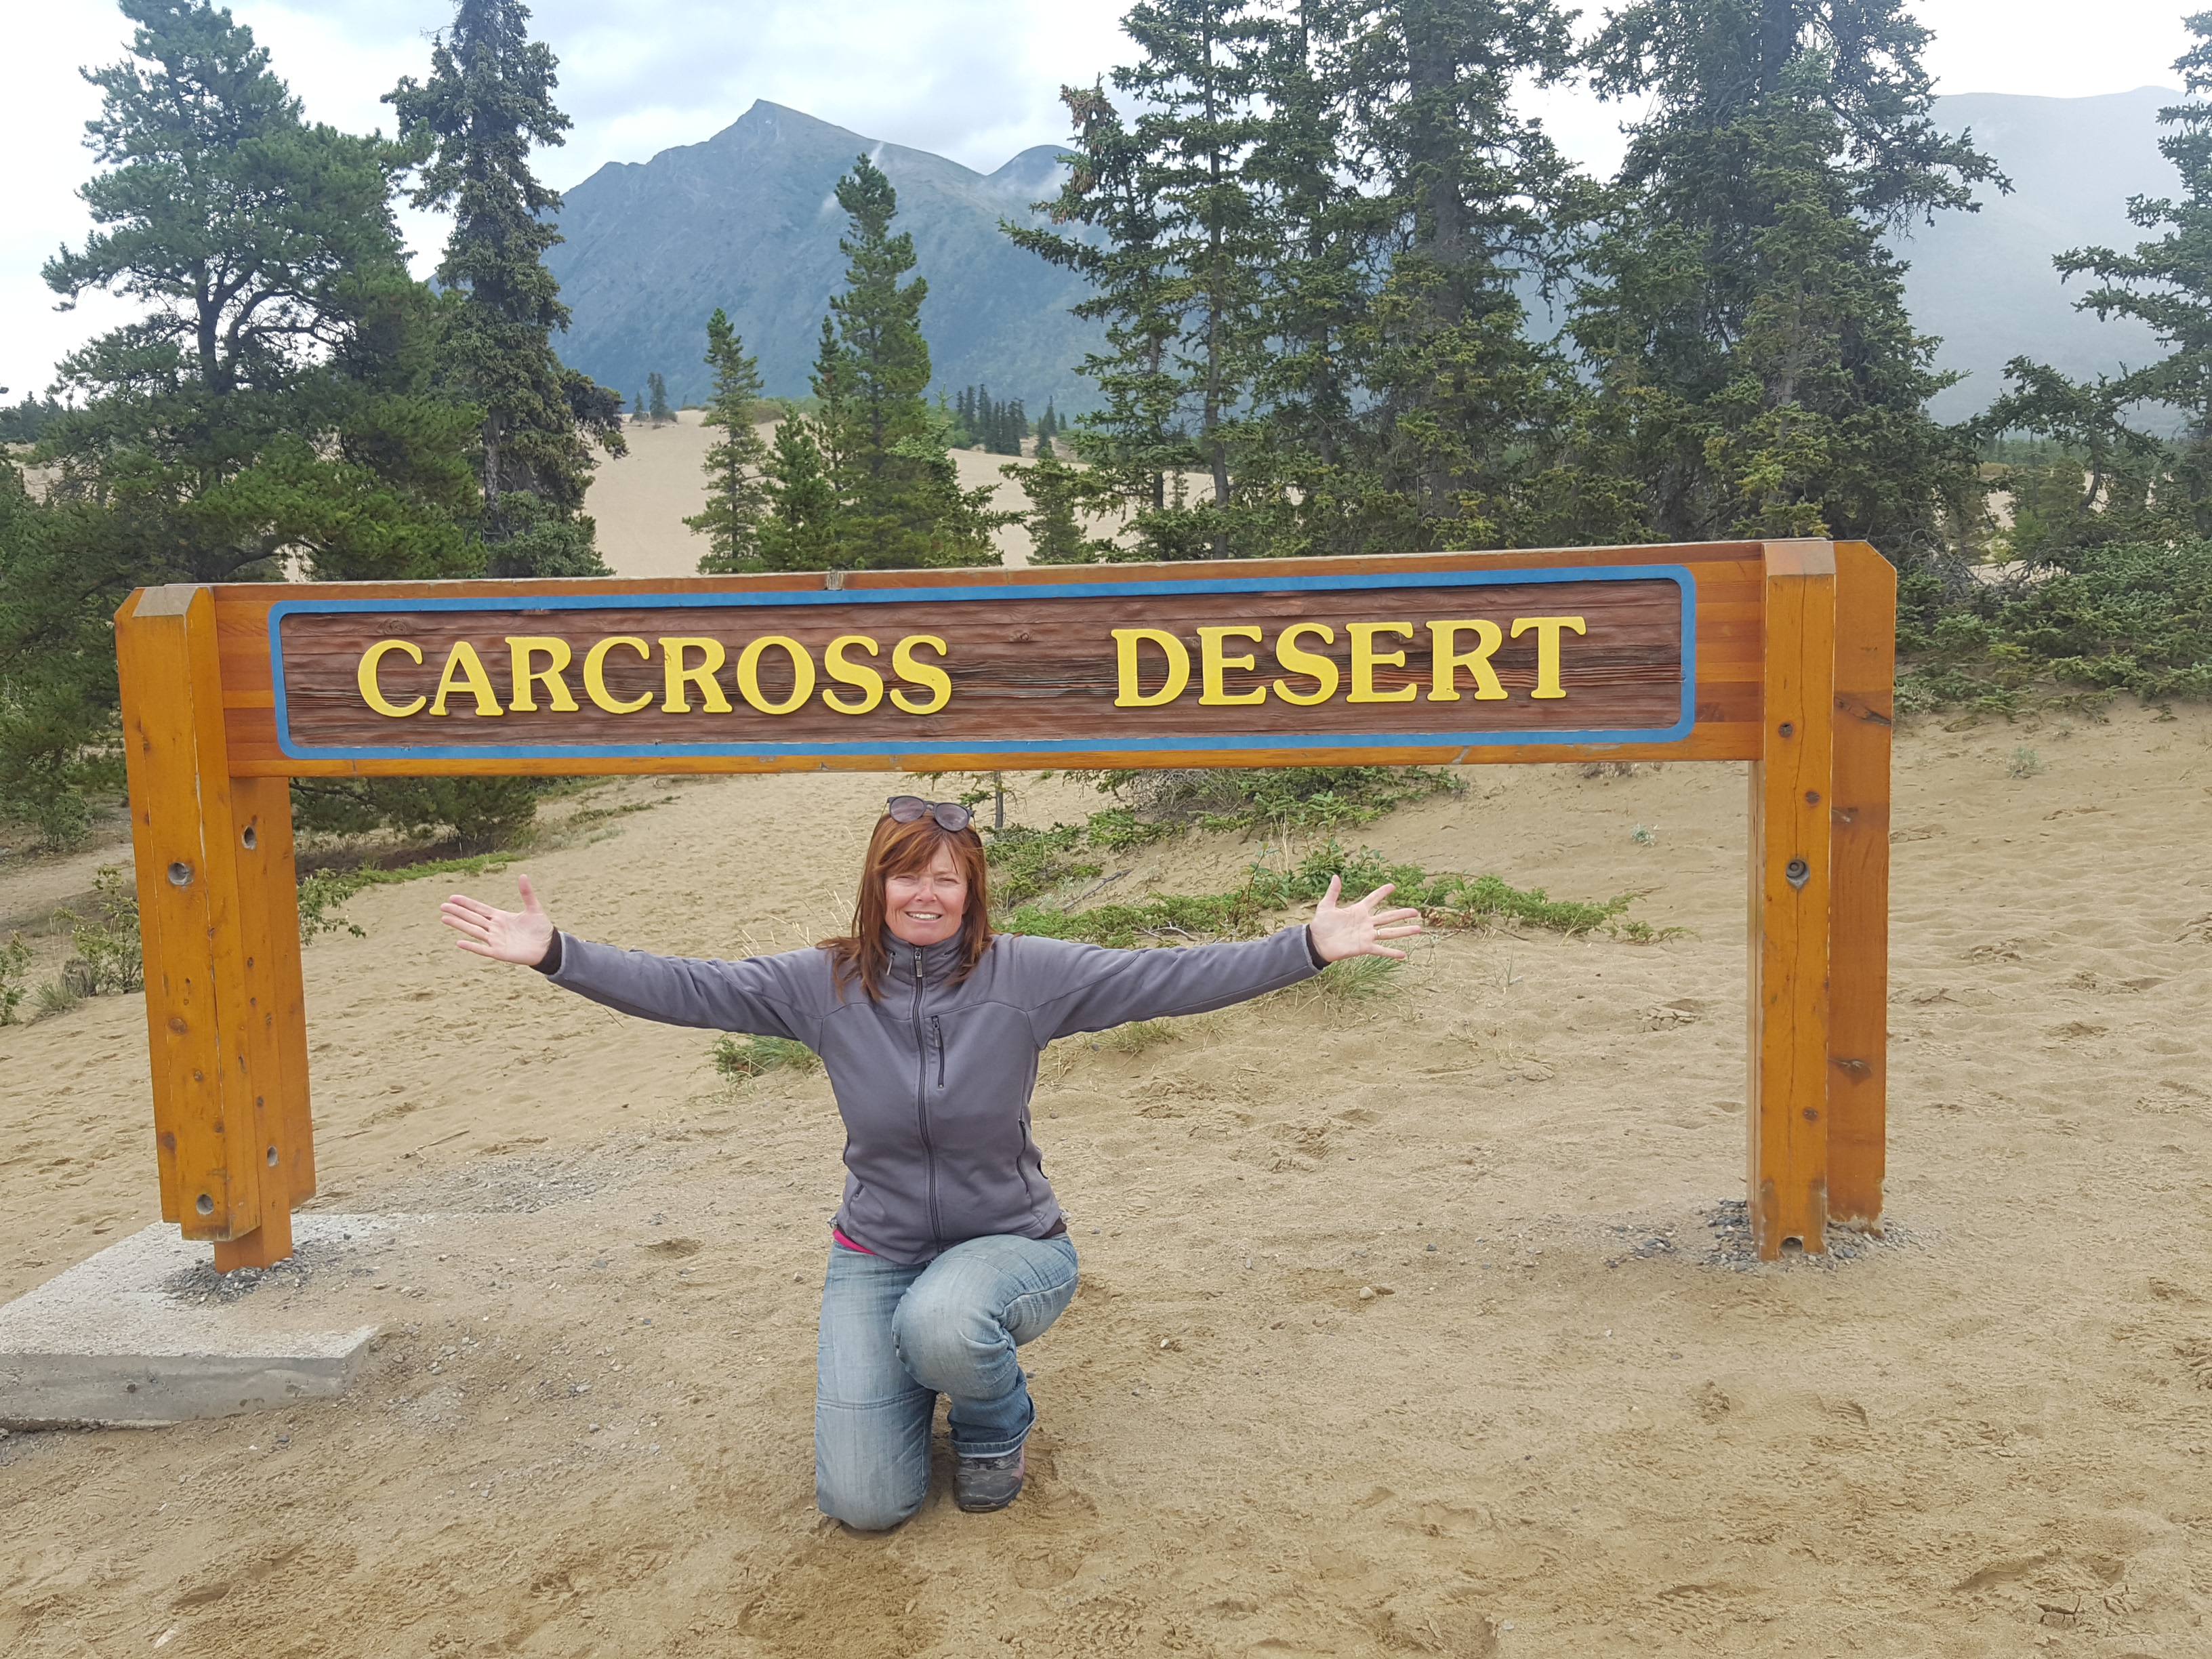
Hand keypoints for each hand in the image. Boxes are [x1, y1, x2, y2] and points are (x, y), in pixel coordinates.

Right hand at [440, 874, 556, 966]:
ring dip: (459, 925)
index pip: (479, 908)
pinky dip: (471, 946)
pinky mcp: (499, 952)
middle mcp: (495, 928)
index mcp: (500, 917)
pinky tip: (459, 942)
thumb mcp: (534, 908)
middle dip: (458, 912)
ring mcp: (495, 940)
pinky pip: (482, 949)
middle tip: (442, 906)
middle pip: (472, 918)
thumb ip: (527, 893)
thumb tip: (523, 875)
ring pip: (473, 931)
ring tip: (444, 918)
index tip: (452, 897)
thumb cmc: (540, 928)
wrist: (549, 947)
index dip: (466, 903)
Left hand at [1307, 875, 1422, 962]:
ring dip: (1404, 931)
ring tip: (1418, 929)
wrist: (1317, 942)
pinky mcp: (1364, 947)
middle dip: (1402, 913)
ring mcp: (1367, 935)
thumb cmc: (1321, 924)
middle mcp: (1366, 923)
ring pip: (1389, 932)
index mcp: (1358, 911)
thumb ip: (1333, 892)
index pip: (1373, 899)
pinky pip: (1381, 950)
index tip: (1392, 886)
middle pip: (1388, 916)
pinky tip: (1403, 955)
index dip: (1382, 892)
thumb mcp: (1326, 906)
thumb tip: (1335, 876)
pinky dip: (1392, 952)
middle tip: (1416, 911)